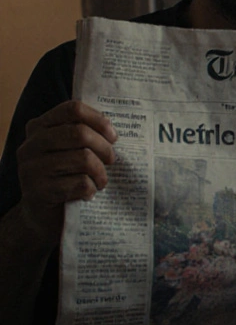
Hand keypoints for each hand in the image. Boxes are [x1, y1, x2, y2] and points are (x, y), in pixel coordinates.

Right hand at [16, 100, 116, 230]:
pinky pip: (80, 183)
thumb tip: (115, 129)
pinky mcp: (38, 191)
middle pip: (80, 133)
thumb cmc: (64, 177)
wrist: (43, 215)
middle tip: (111, 160)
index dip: (98, 120)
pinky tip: (88, 194)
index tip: (113, 136)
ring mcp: (31, 168)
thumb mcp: (70, 151)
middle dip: (104, 148)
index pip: (72, 109)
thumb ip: (83, 134)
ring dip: (101, 173)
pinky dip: (91, 189)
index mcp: (39, 127)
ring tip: (100, 181)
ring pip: (83, 159)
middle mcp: (31, 145)